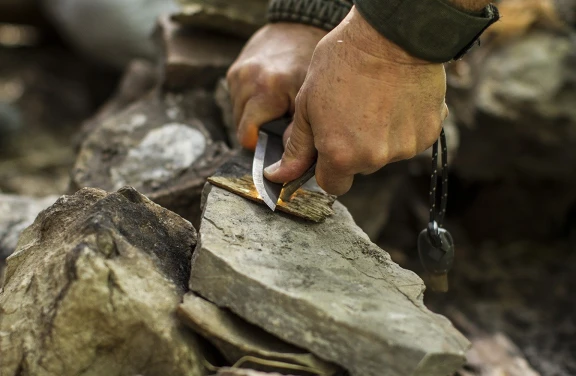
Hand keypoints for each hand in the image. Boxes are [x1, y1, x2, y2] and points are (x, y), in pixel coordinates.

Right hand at [226, 23, 326, 149]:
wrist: (298, 30)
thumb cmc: (309, 66)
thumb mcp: (309, 99)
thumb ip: (297, 131)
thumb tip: (286, 163)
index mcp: (268, 90)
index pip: (246, 136)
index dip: (259, 145)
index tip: (273, 143)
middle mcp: (247, 81)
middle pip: (240, 127)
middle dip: (258, 130)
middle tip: (279, 121)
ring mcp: (237, 75)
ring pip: (237, 114)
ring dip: (253, 116)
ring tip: (274, 104)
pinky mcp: (233, 71)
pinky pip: (236, 99)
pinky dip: (250, 102)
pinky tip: (267, 93)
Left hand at [264, 7, 448, 195]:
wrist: (392, 34)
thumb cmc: (344, 62)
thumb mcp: (307, 103)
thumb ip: (297, 146)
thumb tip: (280, 176)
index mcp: (341, 155)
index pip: (332, 185)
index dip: (327, 167)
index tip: (328, 146)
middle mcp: (375, 158)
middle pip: (360, 167)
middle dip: (354, 147)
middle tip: (352, 110)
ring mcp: (405, 147)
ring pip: (386, 153)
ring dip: (380, 137)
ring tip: (376, 100)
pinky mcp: (429, 133)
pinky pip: (411, 139)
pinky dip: (404, 125)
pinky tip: (397, 99)